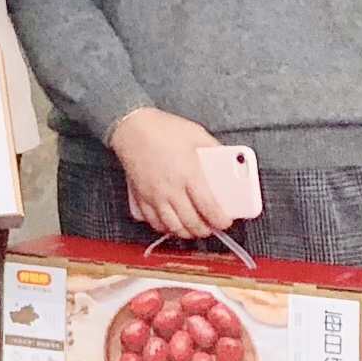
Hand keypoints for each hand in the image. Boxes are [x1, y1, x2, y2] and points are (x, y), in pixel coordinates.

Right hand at [108, 105, 248, 239]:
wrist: (131, 128)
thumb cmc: (164, 129)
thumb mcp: (197, 134)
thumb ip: (215, 151)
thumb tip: (229, 163)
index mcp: (189, 174)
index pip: (209, 207)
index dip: (220, 220)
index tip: (225, 222)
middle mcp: (171, 189)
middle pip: (192, 222)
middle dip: (205, 229)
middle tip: (212, 226)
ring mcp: (154, 196)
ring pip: (173, 227)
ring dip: (187, 232)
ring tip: (195, 228)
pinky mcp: (140, 198)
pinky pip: (154, 222)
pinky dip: (166, 228)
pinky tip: (173, 224)